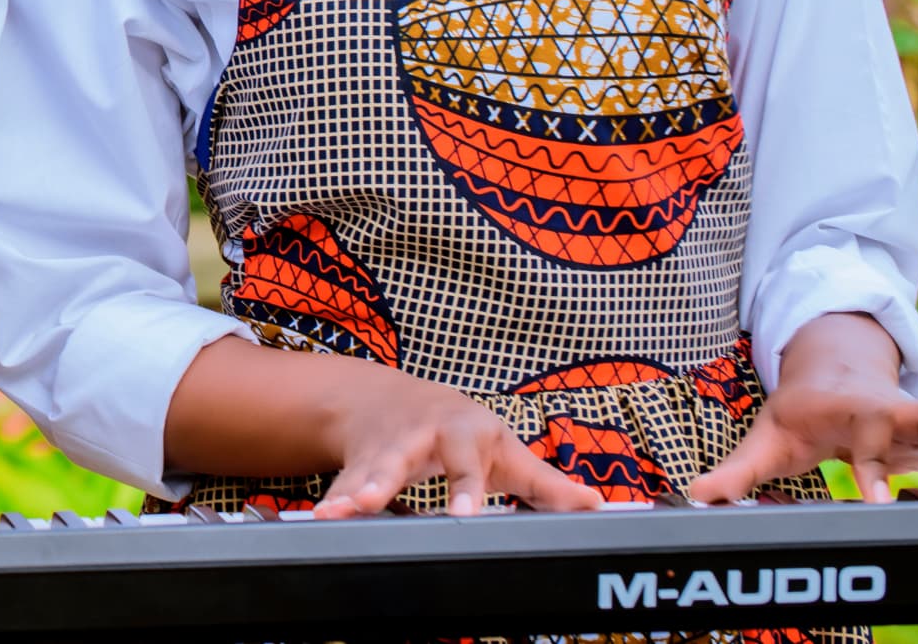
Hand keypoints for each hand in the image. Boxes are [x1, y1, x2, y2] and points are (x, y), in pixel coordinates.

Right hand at [315, 368, 603, 518]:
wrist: (392, 398)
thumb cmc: (461, 429)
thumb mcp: (504, 451)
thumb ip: (547, 485)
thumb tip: (598, 508)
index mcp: (462, 432)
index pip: (466, 461)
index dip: (464, 487)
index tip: (463, 514)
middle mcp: (418, 434)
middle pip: (401, 456)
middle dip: (385, 479)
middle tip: (373, 502)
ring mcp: (383, 447)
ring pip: (364, 469)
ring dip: (350, 491)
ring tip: (337, 513)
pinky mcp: (355, 463)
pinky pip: (340, 483)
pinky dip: (331, 502)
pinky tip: (320, 520)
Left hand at [689, 384, 917, 502]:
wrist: (828, 375)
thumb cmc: (798, 412)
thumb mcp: (766, 438)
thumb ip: (735, 473)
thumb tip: (695, 497)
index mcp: (850, 415)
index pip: (863, 444)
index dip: (870, 472)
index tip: (880, 500)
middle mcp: (887, 417)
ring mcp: (911, 427)